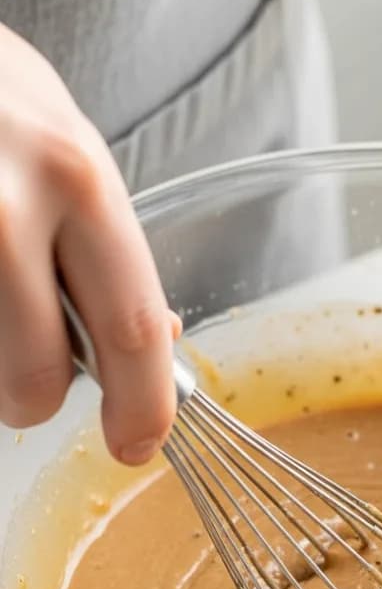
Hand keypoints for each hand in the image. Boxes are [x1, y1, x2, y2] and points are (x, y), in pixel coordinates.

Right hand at [0, 23, 176, 463]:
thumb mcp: (64, 145)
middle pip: (38, 379)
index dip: (142, 407)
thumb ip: (106, 243)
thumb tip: (159, 342)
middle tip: (29, 372)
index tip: (136, 443)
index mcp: (76, 178)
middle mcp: (5, 210)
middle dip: (35, 399)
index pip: (132, 329)